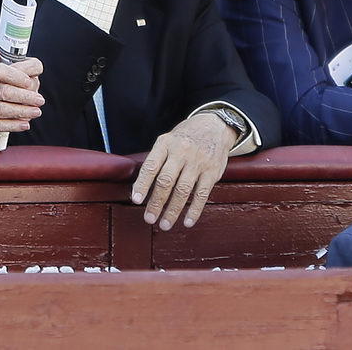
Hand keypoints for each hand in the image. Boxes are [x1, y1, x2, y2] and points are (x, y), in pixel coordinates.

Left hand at [131, 113, 237, 229]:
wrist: (215, 126)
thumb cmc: (185, 138)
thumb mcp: (168, 140)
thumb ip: (156, 160)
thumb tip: (140, 189)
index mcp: (166, 143)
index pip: (151, 166)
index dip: (142, 184)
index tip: (136, 200)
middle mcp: (182, 151)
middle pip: (166, 181)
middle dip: (156, 203)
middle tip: (149, 218)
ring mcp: (199, 161)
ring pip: (183, 190)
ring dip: (173, 210)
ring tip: (165, 224)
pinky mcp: (213, 170)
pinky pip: (202, 194)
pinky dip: (194, 210)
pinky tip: (187, 221)